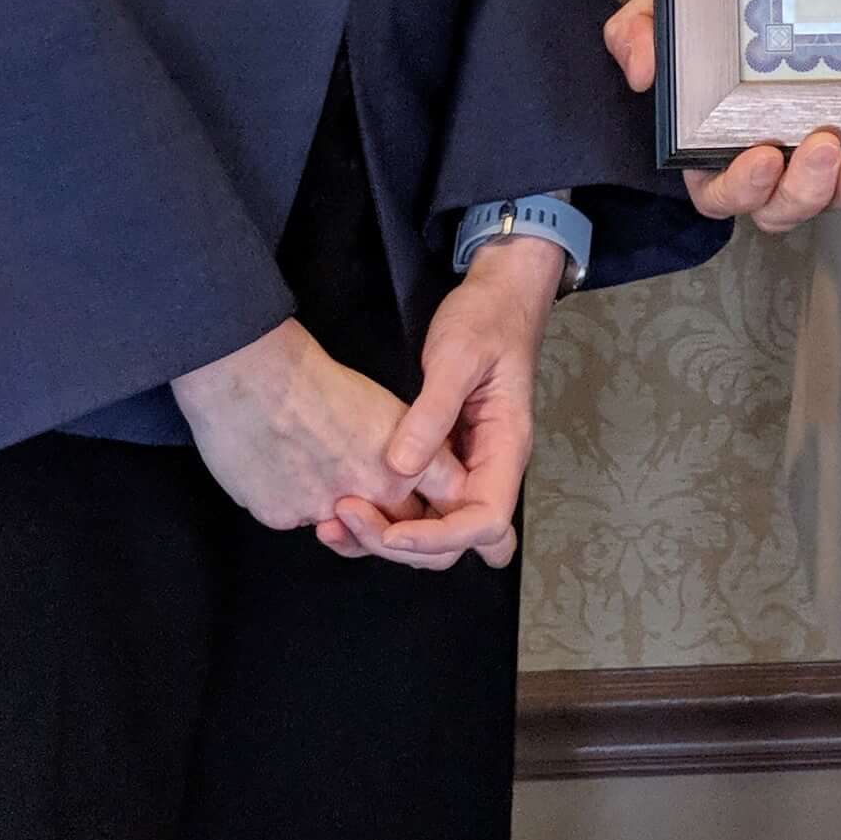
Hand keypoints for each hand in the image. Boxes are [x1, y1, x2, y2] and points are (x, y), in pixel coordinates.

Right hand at [171, 317, 468, 537]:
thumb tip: (412, 474)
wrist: (254, 376)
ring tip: (311, 461)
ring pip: (340, 526)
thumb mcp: (385, 409)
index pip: (445, 502)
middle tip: (357, 482)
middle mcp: (372, 500)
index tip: (424, 490)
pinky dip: (289, 498)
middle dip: (383, 515)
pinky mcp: (282, 519)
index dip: (436, 499)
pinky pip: (294, 518)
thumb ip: (408, 452)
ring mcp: (325, 514)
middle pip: (392, 527)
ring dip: (333, 507)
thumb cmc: (318, 381)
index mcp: (406, 470)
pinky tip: (278, 463)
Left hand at [326, 239, 559, 570]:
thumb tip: (402, 468)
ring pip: (433, 527)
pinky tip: (346, 504)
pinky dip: (384, 513)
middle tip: (347, 520)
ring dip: (387, 536)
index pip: (485, 522)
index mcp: (506, 449)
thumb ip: (433, 412)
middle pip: (456, 540)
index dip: (438, 537)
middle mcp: (488, 468)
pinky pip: (417, 501)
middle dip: (404, 544)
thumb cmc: (488, 320)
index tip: (391, 531)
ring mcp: (464, 465)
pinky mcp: (441, 457)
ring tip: (335, 522)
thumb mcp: (458, 358)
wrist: (497, 295)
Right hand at [603, 0, 840, 220]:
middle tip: (821, 151)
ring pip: (834, 193)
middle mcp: (771, 153)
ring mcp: (824, 146)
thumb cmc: (713, 6)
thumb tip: (641, 67)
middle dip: (804, 191)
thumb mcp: (668, 6)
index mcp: (716, 139)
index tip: (759, 158)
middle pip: (781, 205)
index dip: (741, 188)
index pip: (721, 189)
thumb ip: (639, 30)